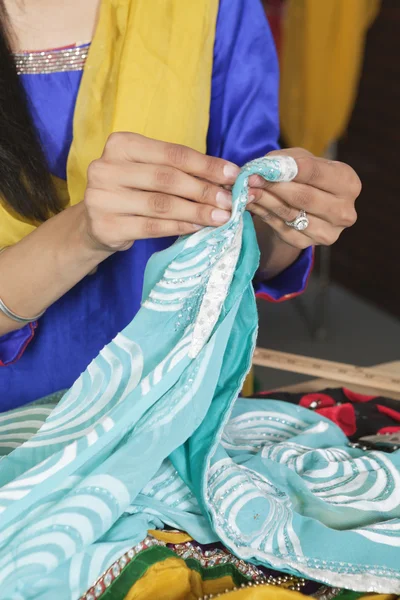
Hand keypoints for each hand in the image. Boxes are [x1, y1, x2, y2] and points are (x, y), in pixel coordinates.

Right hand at [83, 133, 239, 250]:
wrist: (95, 222)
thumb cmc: (131, 191)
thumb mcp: (148, 171)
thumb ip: (178, 171)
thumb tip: (225, 179)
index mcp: (121, 144)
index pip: (172, 153)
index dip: (205, 165)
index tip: (233, 175)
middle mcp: (107, 167)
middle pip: (167, 178)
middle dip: (204, 190)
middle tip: (230, 202)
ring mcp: (103, 198)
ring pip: (161, 204)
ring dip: (196, 211)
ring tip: (221, 217)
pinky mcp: (106, 226)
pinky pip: (152, 227)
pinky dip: (179, 226)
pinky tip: (198, 227)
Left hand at [247, 148, 360, 249]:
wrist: (304, 207)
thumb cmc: (305, 177)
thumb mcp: (301, 160)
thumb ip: (286, 160)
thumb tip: (264, 168)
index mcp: (349, 183)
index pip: (318, 174)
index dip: (291, 169)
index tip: (267, 166)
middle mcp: (344, 211)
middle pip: (304, 197)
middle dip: (274, 186)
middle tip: (250, 178)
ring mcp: (327, 232)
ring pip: (290, 214)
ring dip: (265, 201)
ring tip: (246, 190)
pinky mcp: (307, 244)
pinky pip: (281, 228)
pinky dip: (263, 214)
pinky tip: (251, 203)